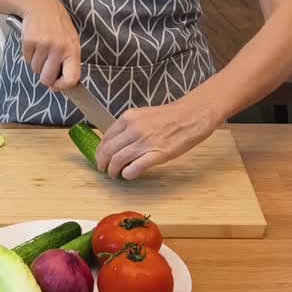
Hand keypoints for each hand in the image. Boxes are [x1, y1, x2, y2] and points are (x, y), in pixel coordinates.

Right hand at [17, 0, 80, 91]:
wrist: (40, 5)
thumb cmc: (57, 24)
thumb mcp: (70, 40)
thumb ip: (68, 61)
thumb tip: (59, 84)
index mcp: (73, 49)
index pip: (71, 79)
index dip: (62, 86)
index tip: (56, 85)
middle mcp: (59, 48)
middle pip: (47, 78)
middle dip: (44, 76)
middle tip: (45, 66)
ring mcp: (44, 45)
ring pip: (36, 69)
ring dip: (37, 62)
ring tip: (41, 47)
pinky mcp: (29, 42)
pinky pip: (27, 59)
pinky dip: (29, 54)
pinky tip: (34, 42)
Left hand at [95, 98, 218, 179]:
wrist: (191, 115)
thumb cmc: (170, 116)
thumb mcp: (143, 115)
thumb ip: (129, 127)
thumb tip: (117, 143)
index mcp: (128, 118)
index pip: (105, 138)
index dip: (100, 151)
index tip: (100, 158)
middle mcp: (133, 129)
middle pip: (108, 151)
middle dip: (102, 163)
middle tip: (104, 170)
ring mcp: (144, 142)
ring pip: (118, 160)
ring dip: (113, 171)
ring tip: (115, 174)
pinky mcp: (157, 154)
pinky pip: (135, 168)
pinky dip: (128, 174)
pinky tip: (129, 175)